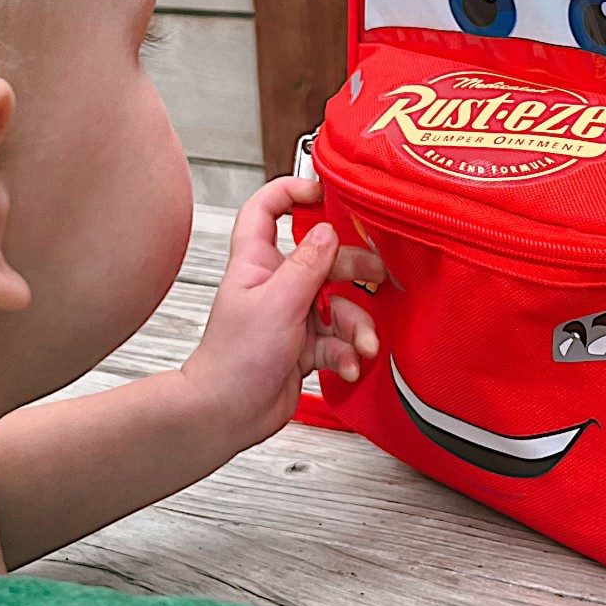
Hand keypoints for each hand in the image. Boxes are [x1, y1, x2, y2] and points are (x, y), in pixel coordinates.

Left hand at [180, 176, 383, 452]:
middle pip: (323, 258)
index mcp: (257, 262)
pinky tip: (348, 364)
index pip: (267, 209)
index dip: (292, 191)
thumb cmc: (233, 361)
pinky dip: (347, 352)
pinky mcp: (305, 345)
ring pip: (338, 304)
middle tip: (379, 275)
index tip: (326, 191)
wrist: (226, 415)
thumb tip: (330, 231)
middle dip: (354, 269)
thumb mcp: (277, 304)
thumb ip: (307, 265)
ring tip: (362, 344)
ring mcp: (292, 315)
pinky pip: (338, 339)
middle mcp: (276, 284)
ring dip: (356, 325)